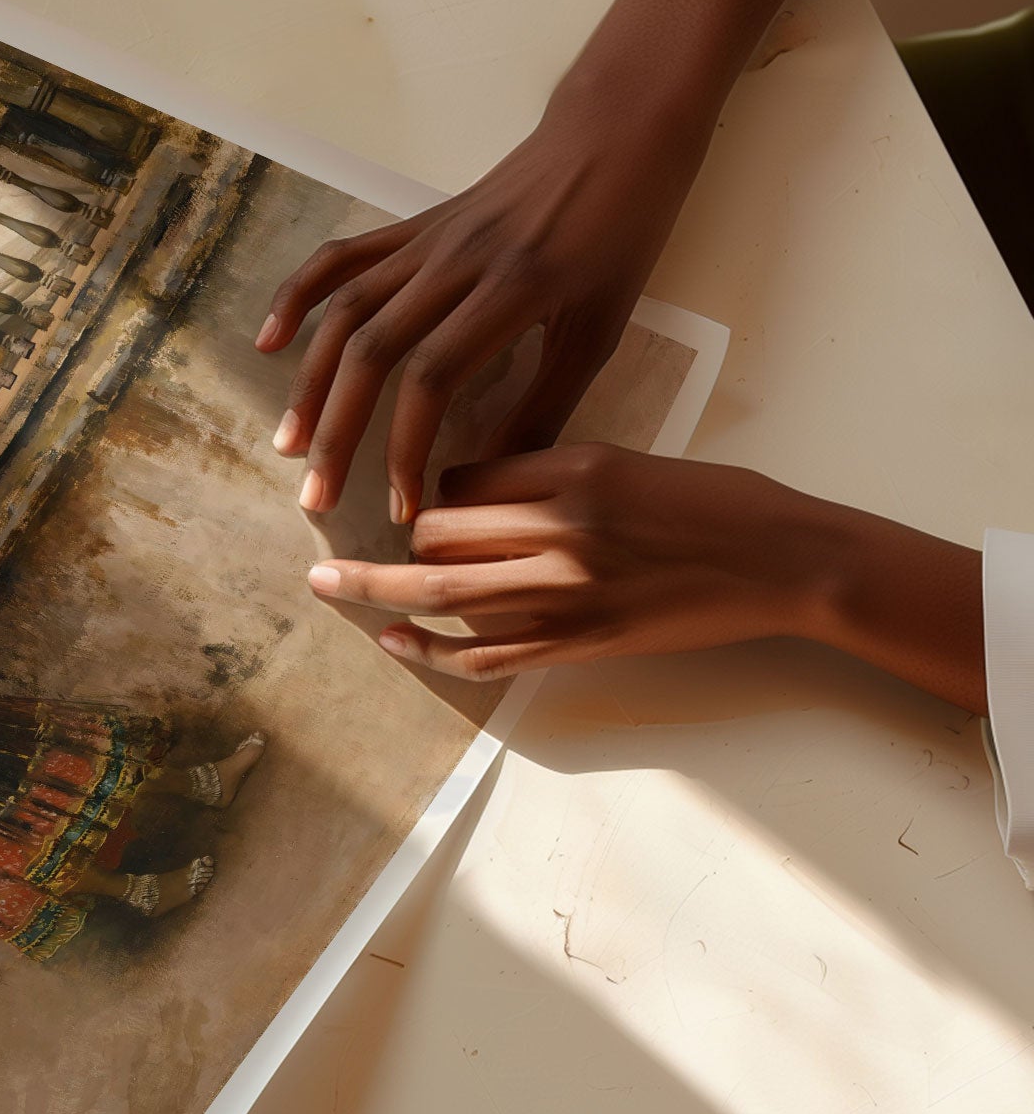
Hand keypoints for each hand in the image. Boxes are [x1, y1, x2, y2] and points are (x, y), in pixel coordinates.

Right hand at [258, 97, 703, 520]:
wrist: (614, 134)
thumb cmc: (621, 235)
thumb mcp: (599, 327)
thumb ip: (544, 403)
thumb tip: (489, 475)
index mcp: (511, 288)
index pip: (432, 377)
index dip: (407, 448)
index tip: (403, 508)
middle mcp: (456, 261)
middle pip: (372, 351)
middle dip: (338, 432)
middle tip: (318, 496)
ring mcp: (427, 239)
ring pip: (346, 312)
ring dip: (310, 383)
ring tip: (289, 443)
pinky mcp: (413, 225)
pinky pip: (342, 258)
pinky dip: (298, 296)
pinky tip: (270, 341)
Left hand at [305, 445, 985, 709]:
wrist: (786, 562)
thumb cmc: (716, 502)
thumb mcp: (627, 460)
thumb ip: (550, 472)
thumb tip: (470, 489)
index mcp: (574, 468)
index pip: (464, 474)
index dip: (436, 487)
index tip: (428, 496)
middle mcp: (562, 529)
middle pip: (439, 531)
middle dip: (400, 539)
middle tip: (355, 539)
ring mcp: (569, 593)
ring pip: (445, 592)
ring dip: (379, 590)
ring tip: (328, 584)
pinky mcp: (582, 643)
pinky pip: (487, 653)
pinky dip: (432, 648)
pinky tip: (395, 640)